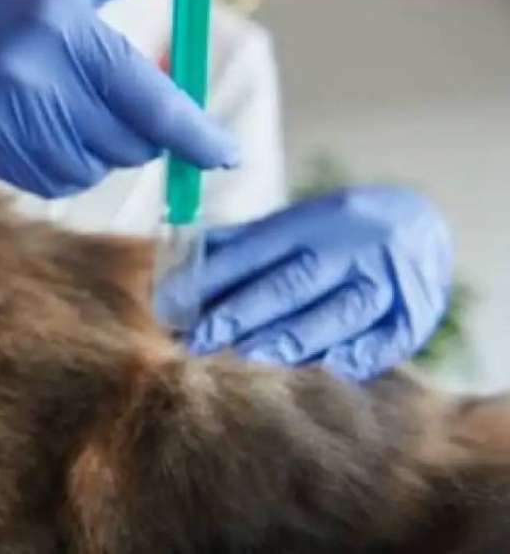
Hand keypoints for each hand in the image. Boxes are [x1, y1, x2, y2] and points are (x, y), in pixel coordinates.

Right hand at [0, 0, 250, 197]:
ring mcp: (4, 113)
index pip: (149, 100)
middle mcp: (34, 73)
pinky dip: (71, 170)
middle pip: (126, 144)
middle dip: (145, 137)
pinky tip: (58, 135)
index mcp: (68, 27)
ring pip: (92, 170)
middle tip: (131, 110)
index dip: (195, 135)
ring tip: (86, 116)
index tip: (228, 153)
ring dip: (106, 155)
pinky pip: (53, 183)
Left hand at [163, 186, 452, 380]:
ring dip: (290, 342)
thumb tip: (176, 265)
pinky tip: (321, 374)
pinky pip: (384, 342)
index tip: (172, 303)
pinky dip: (352, 359)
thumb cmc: (337, 232)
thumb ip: (241, 244)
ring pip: (335, 316)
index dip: (212, 278)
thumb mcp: (294, 224)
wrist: (422, 224)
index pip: (256, 250)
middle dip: (241, 316)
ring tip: (248, 361)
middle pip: (292, 285)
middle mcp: (352, 247)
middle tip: (200, 341)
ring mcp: (388, 281)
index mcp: (315, 220)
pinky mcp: (414, 315)